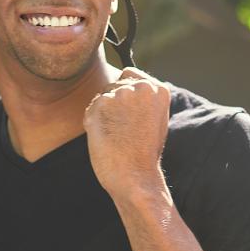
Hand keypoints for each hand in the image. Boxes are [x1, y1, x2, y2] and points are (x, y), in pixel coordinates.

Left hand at [85, 67, 170, 198]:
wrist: (135, 176)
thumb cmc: (144, 154)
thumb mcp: (155, 120)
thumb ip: (144, 100)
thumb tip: (126, 85)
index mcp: (159, 89)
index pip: (131, 74)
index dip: (126, 92)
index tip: (129, 112)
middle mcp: (141, 87)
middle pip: (114, 84)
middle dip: (113, 104)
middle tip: (123, 130)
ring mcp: (120, 94)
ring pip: (102, 97)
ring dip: (103, 113)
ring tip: (117, 136)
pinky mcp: (100, 104)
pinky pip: (91, 110)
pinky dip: (93, 123)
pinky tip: (106, 138)